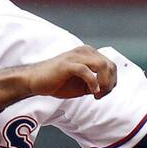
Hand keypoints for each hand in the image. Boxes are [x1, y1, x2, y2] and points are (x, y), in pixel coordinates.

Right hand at [0, 46, 117, 111]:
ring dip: (104, 83)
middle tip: (100, 96)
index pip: (111, 65)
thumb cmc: (56, 83)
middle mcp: (85, 51)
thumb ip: (94, 84)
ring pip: (101, 65)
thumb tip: (106, 88)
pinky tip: (92, 92)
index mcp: (89, 54)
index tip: (102, 95)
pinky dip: (93, 82)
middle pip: (110, 65)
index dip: (112, 82)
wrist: (34, 81)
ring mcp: (76, 56)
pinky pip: (86, 71)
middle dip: (109, 83)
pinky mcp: (68, 64)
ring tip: (96, 94)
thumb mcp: (80, 85)